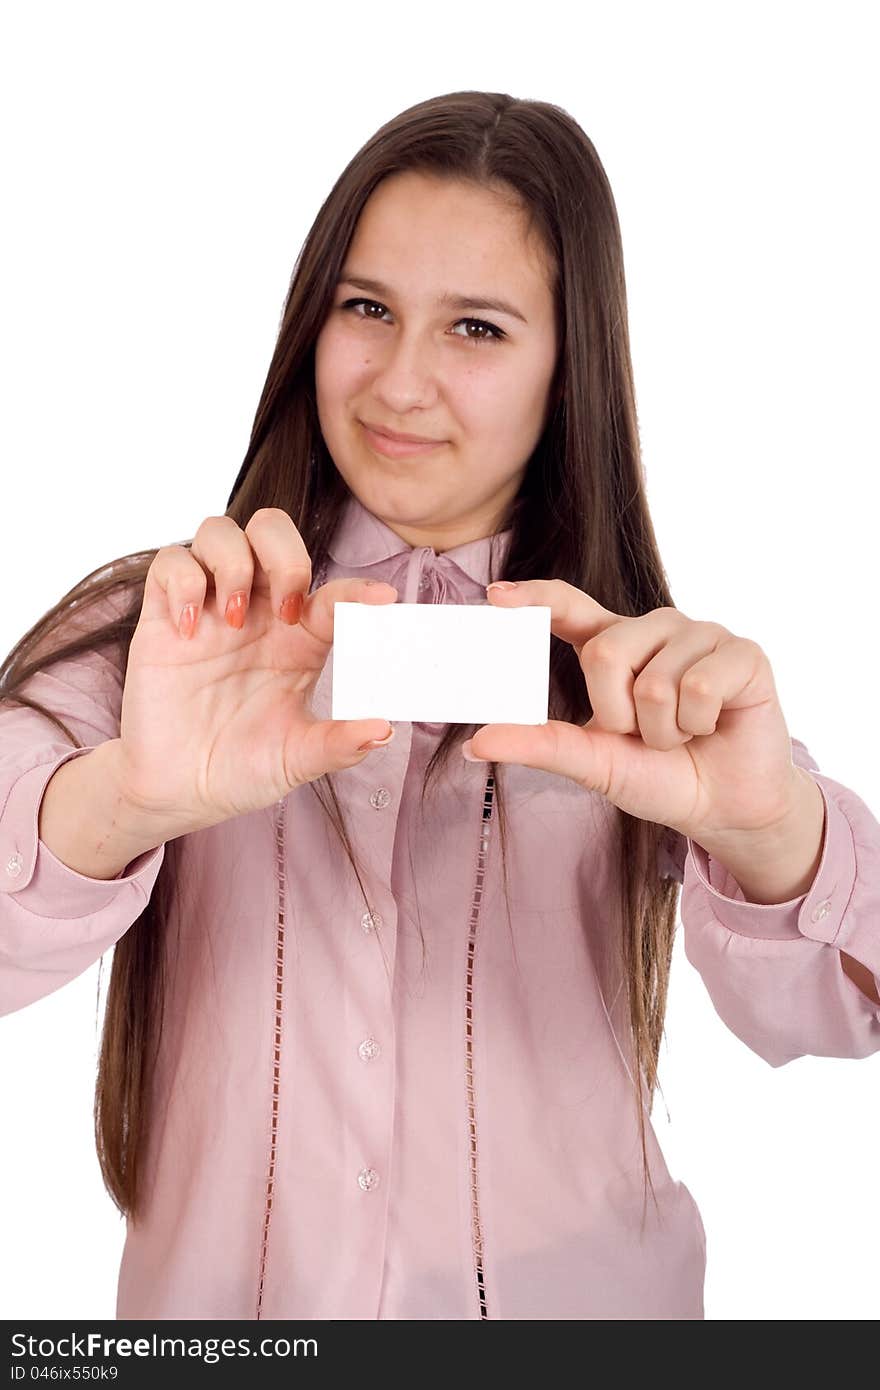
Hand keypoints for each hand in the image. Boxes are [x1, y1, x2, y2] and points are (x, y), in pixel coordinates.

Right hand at [114, 508, 397, 836]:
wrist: (178, 790)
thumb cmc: (243, 768)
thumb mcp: (296, 760)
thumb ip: (339, 744)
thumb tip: (384, 729)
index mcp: (299, 638)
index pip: (333, 593)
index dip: (359, 590)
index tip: (384, 601)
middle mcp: (258, 612)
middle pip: (272, 531)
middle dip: (286, 555)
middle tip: (286, 609)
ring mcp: (210, 609)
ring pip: (219, 532)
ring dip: (234, 562)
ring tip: (234, 619)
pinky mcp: (162, 618)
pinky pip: (170, 563)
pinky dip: (183, 582)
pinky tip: (188, 630)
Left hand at [472, 581, 802, 843]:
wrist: (724, 807)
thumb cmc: (658, 777)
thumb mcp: (592, 762)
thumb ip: (539, 745)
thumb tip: (475, 742)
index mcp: (614, 644)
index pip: (569, 607)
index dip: (535, 598)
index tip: (495, 596)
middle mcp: (655, 628)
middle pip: (605, 653)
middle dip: (618, 714)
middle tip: (645, 734)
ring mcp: (701, 634)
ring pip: (655, 681)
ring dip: (663, 731)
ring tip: (683, 733)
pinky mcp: (743, 652)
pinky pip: (700, 686)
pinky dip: (698, 724)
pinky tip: (712, 725)